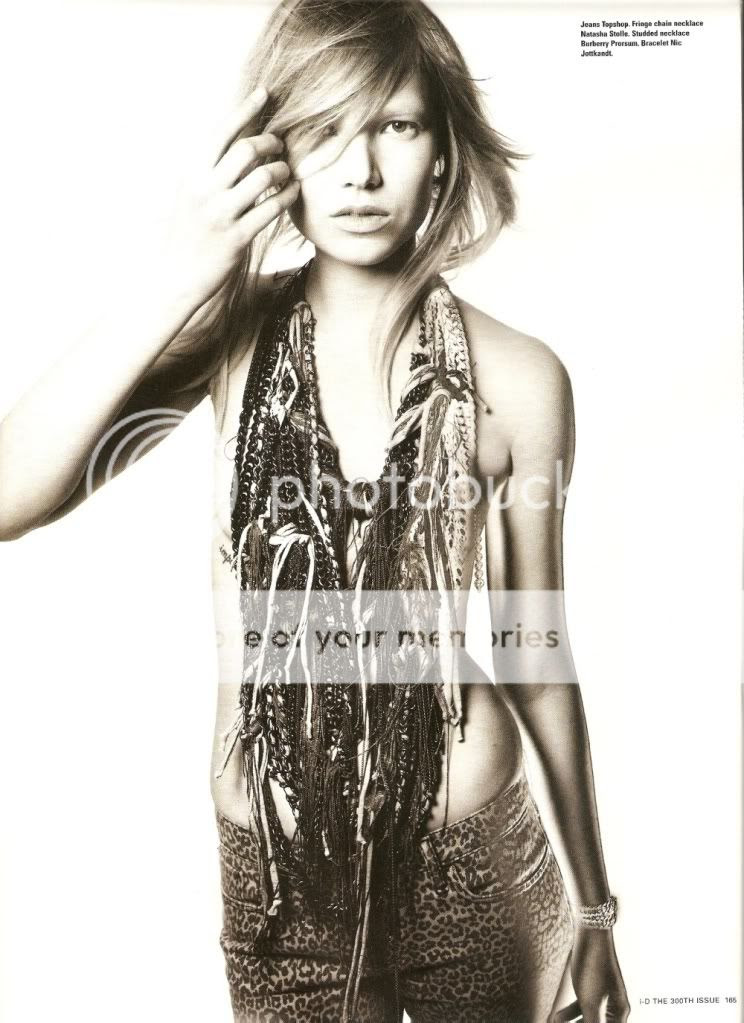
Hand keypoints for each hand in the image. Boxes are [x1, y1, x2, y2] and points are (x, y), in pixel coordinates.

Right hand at [154, 85, 299, 306]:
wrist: (177, 277)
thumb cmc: (188, 234)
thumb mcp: (189, 195)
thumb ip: (210, 169)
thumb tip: (238, 141)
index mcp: (191, 174)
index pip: (221, 132)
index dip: (245, 109)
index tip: (265, 93)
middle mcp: (204, 190)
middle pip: (246, 149)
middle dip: (270, 142)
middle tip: (280, 145)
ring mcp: (221, 214)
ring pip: (263, 177)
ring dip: (281, 170)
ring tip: (286, 172)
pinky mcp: (238, 238)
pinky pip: (272, 208)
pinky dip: (288, 196)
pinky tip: (294, 192)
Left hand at [561, 928, 629, 1022]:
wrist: (589, 934)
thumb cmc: (594, 966)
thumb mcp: (591, 1002)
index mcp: (619, 1012)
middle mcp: (613, 1007)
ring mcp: (601, 998)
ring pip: (586, 1020)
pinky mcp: (588, 990)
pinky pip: (579, 1010)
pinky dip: (567, 1016)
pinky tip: (554, 1019)